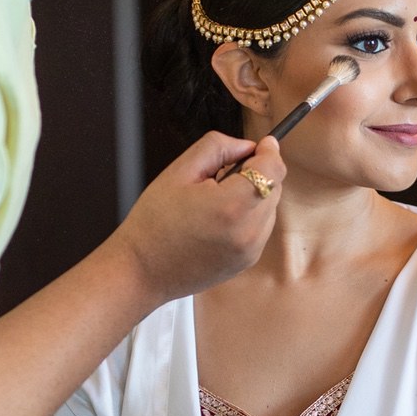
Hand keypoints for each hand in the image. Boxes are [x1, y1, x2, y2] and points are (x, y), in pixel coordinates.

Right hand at [113, 132, 285, 309]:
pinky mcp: (247, 262)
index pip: (272, 169)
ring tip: (216, 200)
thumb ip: (217, 148)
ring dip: (253, 196)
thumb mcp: (179, 171)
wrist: (141, 271)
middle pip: (274, 188)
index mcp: (232, 206)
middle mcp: (249, 231)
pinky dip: (248, 217)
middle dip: (258, 173)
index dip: (269, 151)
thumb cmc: (153, 223)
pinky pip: (260, 228)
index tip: (262, 144)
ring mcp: (251, 250)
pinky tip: (218, 220)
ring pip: (269, 208)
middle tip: (224, 174)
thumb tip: (246, 146)